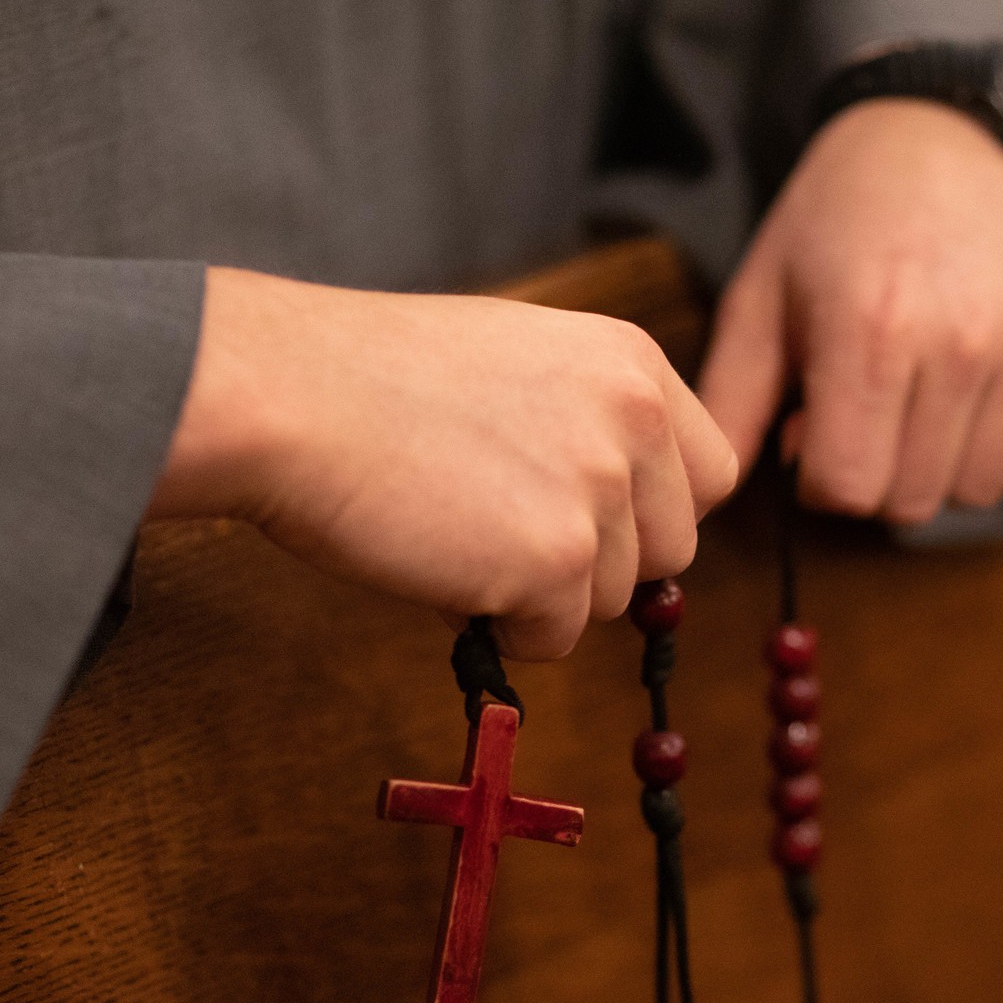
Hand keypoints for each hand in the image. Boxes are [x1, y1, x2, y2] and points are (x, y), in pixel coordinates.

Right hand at [152, 269, 736, 660]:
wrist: (290, 396)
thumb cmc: (374, 381)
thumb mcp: (518, 363)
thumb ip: (590, 423)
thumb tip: (627, 519)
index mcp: (632, 361)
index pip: (712, 472)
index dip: (651, 510)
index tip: (592, 517)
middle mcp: (636, 419)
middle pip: (672, 549)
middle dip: (597, 561)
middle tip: (502, 529)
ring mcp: (601, 492)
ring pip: (611, 601)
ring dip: (539, 594)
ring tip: (456, 531)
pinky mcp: (557, 562)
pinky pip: (554, 641)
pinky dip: (497, 627)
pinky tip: (440, 563)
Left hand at [699, 98, 1002, 523]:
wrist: (944, 133)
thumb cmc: (836, 223)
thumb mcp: (760, 298)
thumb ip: (730, 404)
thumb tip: (712, 498)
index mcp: (870, 335)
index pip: (847, 491)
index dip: (818, 476)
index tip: (813, 429)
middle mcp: (959, 346)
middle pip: (910, 502)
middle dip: (874, 474)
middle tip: (864, 411)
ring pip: (973, 492)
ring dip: (935, 467)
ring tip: (914, 400)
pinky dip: (994, 449)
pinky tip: (966, 395)